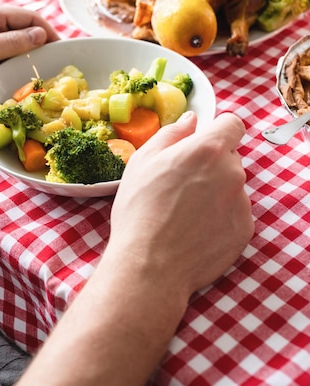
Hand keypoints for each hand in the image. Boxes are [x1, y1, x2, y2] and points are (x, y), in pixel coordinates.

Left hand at [0, 5, 58, 116]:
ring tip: (43, 73)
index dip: (48, 30)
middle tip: (55, 64)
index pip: (29, 16)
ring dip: (30, 58)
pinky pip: (8, 60)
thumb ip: (11, 42)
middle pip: (26, 31)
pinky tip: (25, 79)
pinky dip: (18, 67)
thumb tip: (42, 34)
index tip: (62, 49)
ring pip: (19, 47)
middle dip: (42, 45)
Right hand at [109, 111, 253, 298]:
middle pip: (230, 156)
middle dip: (211, 162)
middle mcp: (232, 172)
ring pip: (232, 185)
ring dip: (216, 190)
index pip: (233, 124)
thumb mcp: (144, 160)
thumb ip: (172, 133)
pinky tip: (195, 228)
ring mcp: (241, 203)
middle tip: (181, 181)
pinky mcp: (245, 230)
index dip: (218, 129)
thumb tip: (192, 120)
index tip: (202, 141)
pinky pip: (235, 212)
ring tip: (184, 210)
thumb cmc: (140, 209)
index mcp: (208, 149)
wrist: (150, 265)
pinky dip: (220, 216)